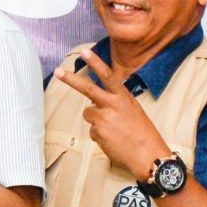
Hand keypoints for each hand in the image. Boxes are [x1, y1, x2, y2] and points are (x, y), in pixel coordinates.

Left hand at [53, 52, 171, 182]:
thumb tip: (97, 100)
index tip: (85, 52)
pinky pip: (92, 131)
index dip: (96, 63)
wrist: (148, 154)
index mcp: (124, 97)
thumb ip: (115, 101)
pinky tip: (113, 140)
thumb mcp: (133, 110)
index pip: (108, 76)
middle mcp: (113, 104)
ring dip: (96, 120)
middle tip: (58, 72)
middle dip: (71, 80)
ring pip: (88, 113)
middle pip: (88, 89)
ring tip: (113, 130)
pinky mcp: (98, 132)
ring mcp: (104, 118)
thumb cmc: (143, 133)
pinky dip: (100, 136)